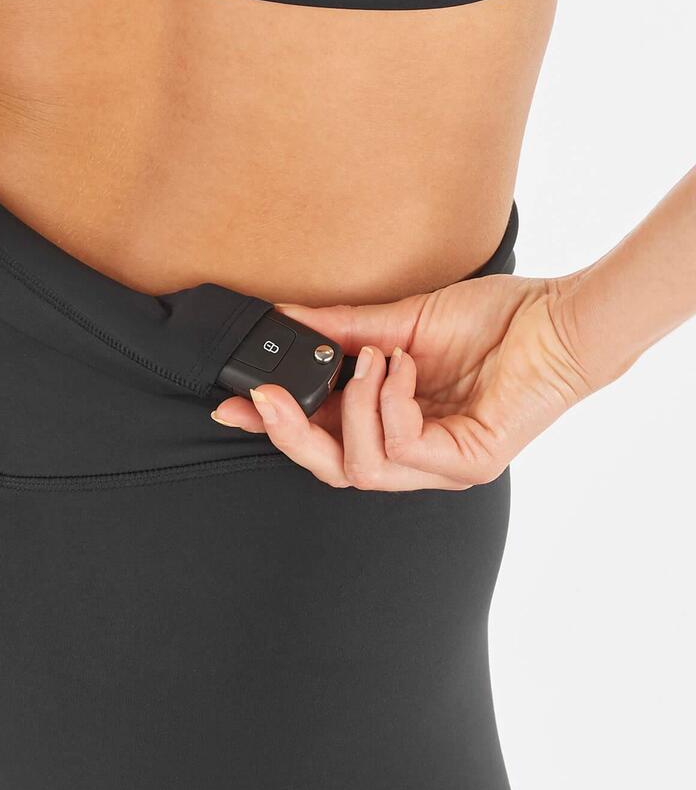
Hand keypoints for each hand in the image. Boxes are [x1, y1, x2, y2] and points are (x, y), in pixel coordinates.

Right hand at [211, 272, 596, 490]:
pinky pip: (401, 446)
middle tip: (265, 398)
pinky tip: (405, 365)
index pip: (321, 439)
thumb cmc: (496, 323)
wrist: (559, 319)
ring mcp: (441, 466)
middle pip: (331, 471)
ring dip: (354, 407)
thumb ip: (342, 331)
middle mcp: (414, 454)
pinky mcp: (467, 464)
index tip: (231, 404)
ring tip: (374, 358)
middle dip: (290, 434)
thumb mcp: (400, 323)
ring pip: (361, 467)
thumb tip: (284, 319)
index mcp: (391, 423)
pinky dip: (391, 401)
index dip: (273, 429)